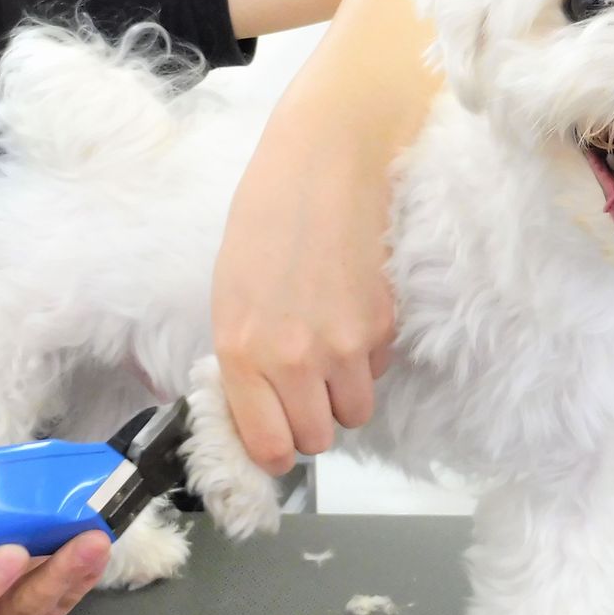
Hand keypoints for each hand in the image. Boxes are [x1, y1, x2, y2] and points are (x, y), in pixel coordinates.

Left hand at [212, 118, 395, 476]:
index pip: (268, 445)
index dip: (274, 450)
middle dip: (311, 423)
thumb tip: (261, 406)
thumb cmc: (268, 217)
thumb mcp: (230, 293)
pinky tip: (350, 312)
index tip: (277, 440)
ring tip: (331, 352)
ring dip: (343, 394)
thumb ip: (243, 358)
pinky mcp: (382, 327)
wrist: (326, 163)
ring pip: (355, 413)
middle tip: (304, 391)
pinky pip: (377, 370)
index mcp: (242, 352)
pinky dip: (366, 357)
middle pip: (317, 440)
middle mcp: (293, 360)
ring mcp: (344, 346)